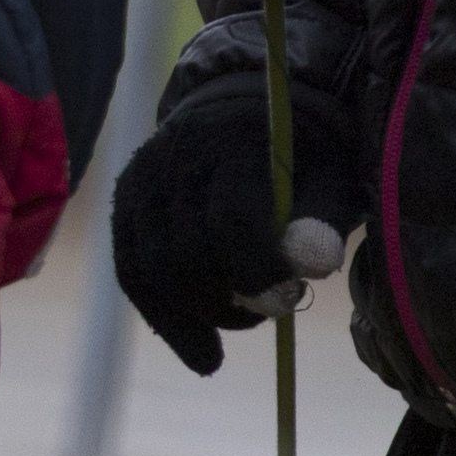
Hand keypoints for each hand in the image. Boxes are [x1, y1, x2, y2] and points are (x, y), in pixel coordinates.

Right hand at [109, 83, 370, 376]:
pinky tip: (197, 346)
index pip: (230, 219)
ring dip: (196, 315)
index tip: (290, 297)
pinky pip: (130, 272)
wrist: (243, 108)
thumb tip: (312, 265)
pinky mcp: (124, 202)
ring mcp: (141, 179)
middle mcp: (175, 157)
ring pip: (150, 269)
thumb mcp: (331, 175)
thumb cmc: (300, 155)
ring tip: (239, 326)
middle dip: (227, 300)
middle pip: (184, 251)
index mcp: (232, 142)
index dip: (258, 269)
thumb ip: (324, 219)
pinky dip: (163, 317)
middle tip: (270, 313)